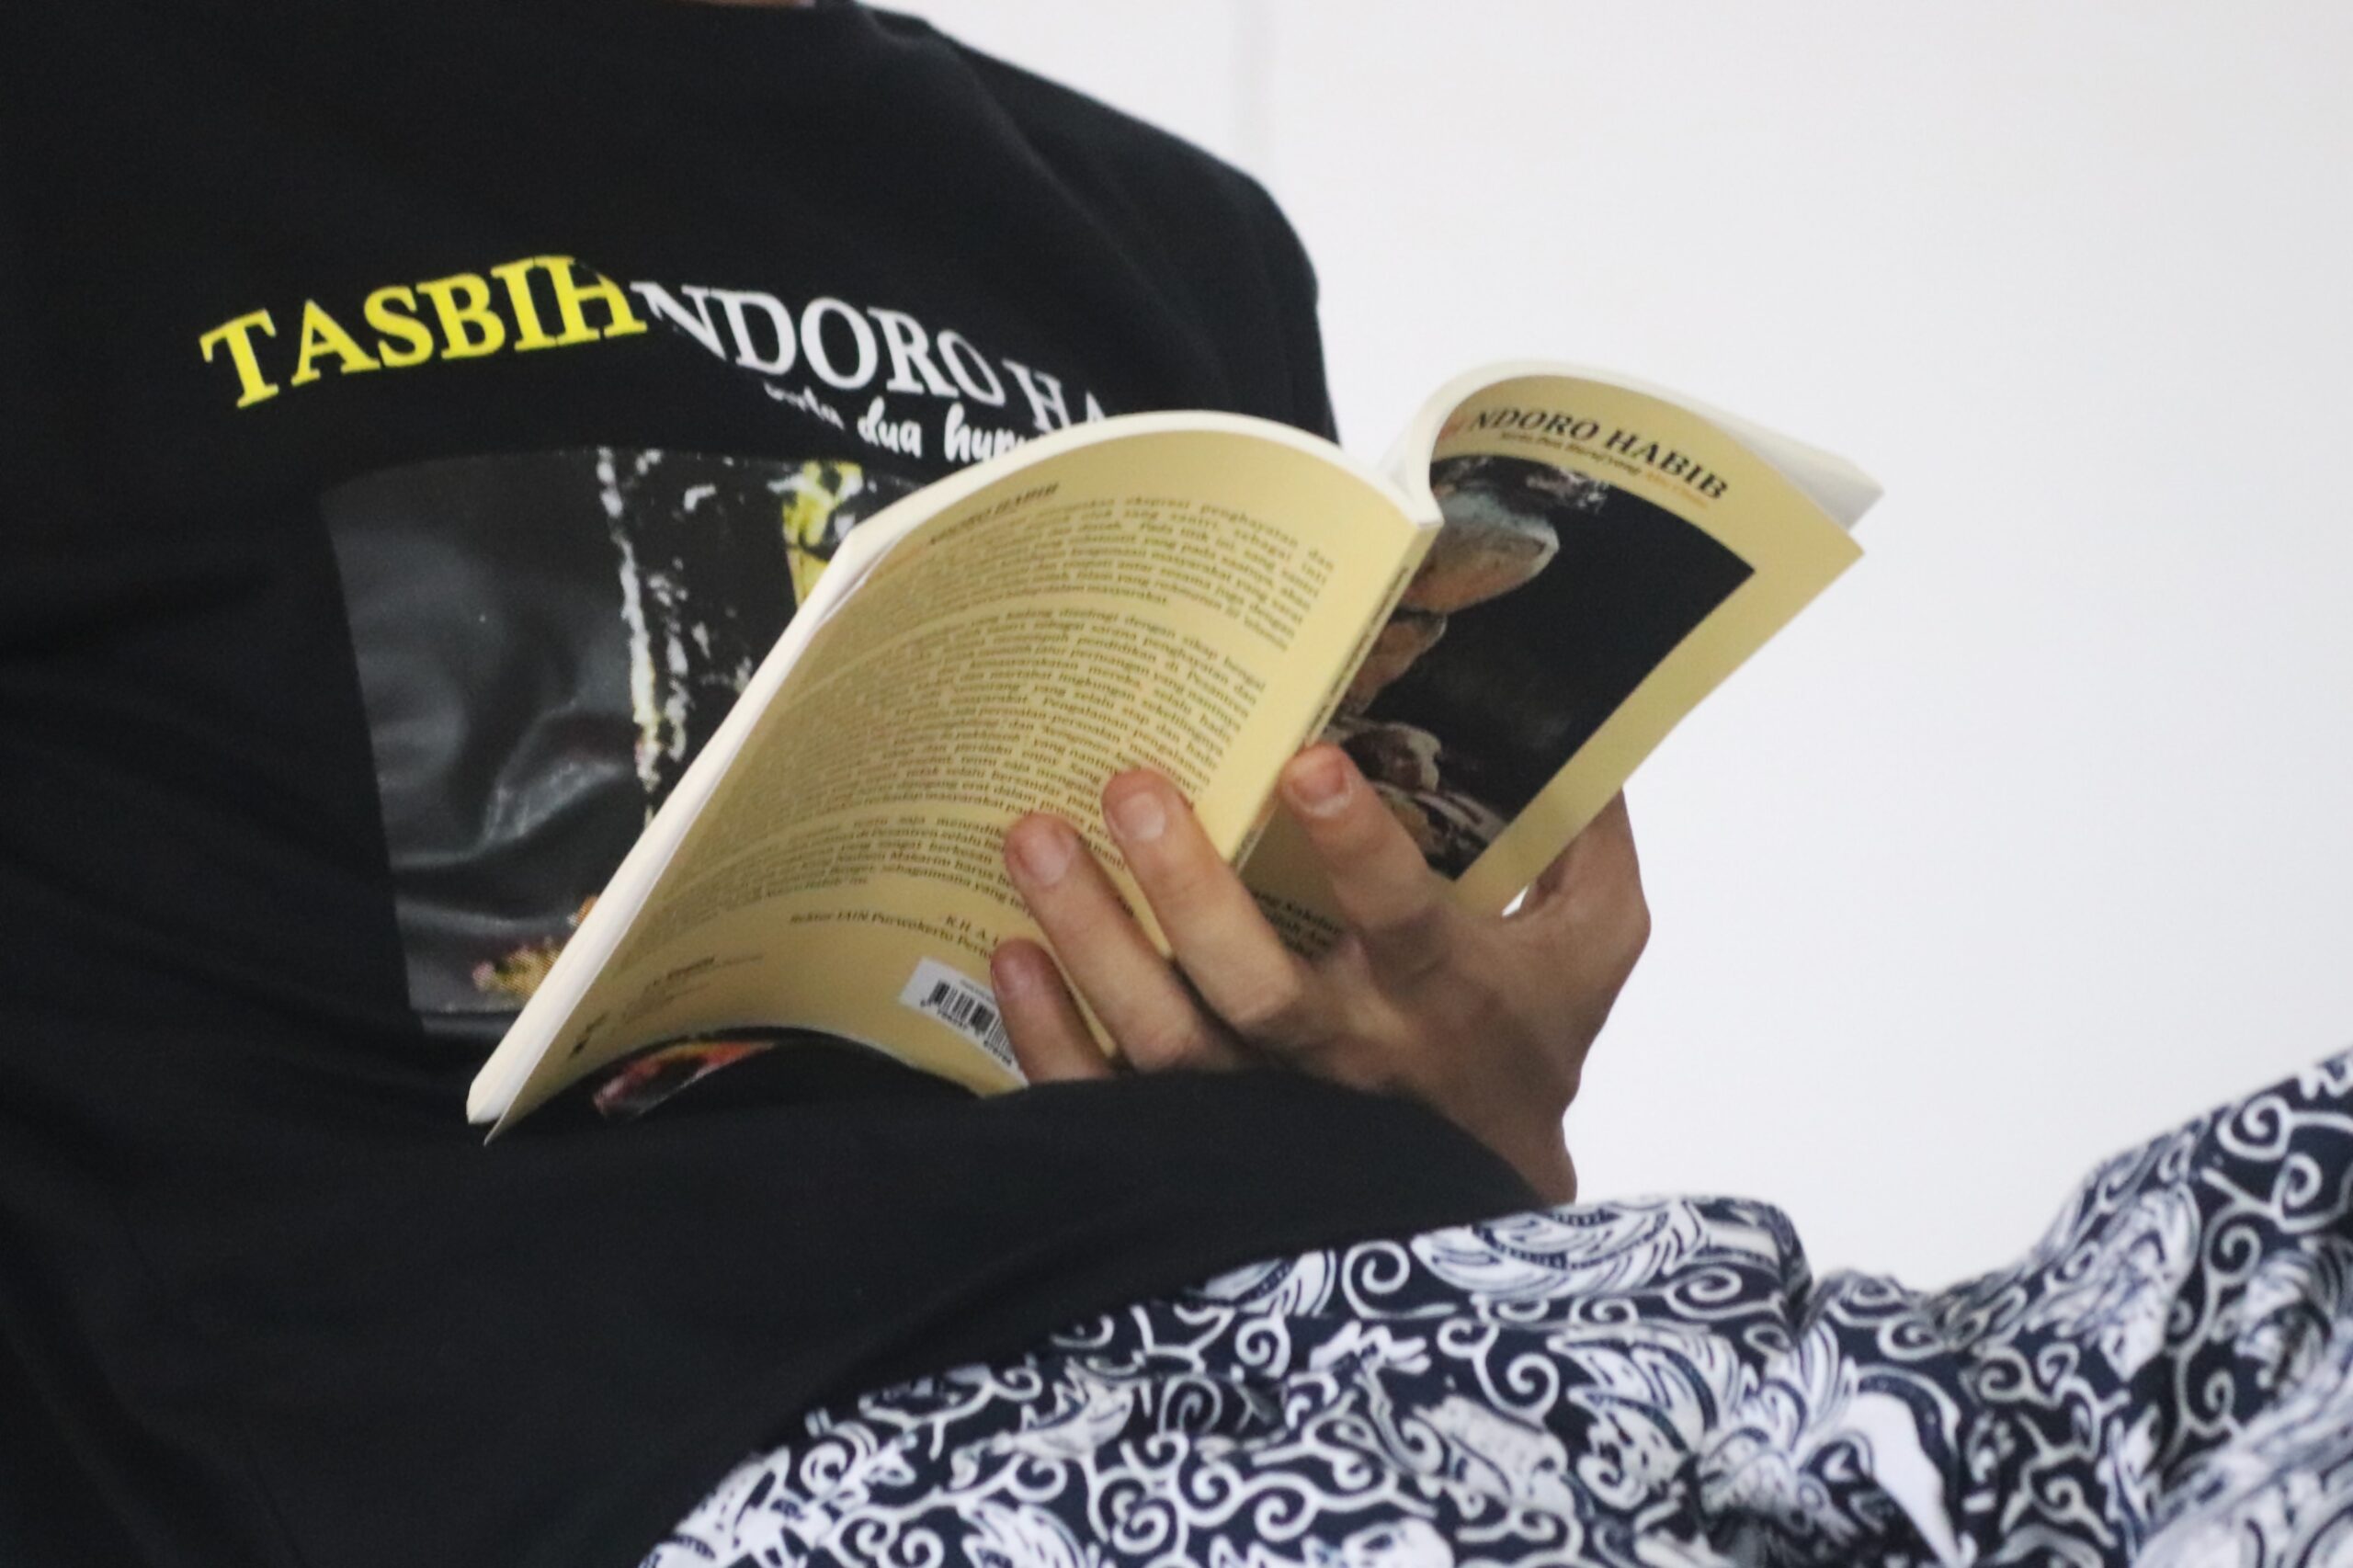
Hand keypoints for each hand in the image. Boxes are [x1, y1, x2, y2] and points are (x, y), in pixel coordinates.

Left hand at [989, 745, 1648, 1203]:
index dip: (1358, 848)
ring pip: (1167, 1042)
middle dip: (1188, 886)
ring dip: (1094, 945)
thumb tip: (1578, 719)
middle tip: (1129, 785)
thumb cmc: (1527, 1047)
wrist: (1480, 1210)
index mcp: (1445, 995)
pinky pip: (1113, 1101)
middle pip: (1258, 985)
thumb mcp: (1592, 944)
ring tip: (1035, 841)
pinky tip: (1009, 955)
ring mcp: (1261, 1111)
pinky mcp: (1194, 1145)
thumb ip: (1587, 838)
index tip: (1309, 760)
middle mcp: (1348, 1057)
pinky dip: (1051, 1038)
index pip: (1403, 919)